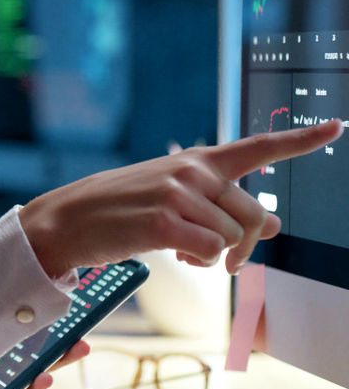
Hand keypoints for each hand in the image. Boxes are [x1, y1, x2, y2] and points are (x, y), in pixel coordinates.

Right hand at [20, 119, 342, 276]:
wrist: (66, 220)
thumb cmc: (120, 210)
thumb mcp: (175, 200)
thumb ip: (223, 206)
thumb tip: (277, 224)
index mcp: (196, 161)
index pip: (257, 147)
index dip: (301, 140)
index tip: (338, 126)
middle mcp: (191, 170)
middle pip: (254, 215)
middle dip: (247, 245)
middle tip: (228, 262)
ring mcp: (178, 193)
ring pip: (234, 237)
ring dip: (217, 256)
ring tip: (184, 250)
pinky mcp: (165, 221)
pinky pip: (212, 252)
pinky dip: (200, 261)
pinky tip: (175, 254)